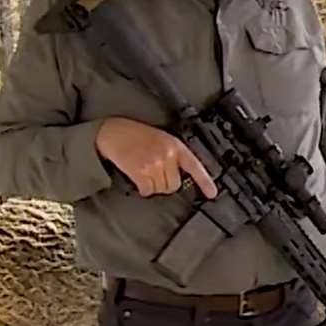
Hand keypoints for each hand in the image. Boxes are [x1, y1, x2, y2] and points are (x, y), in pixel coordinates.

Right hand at [95, 116, 215, 196]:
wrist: (113, 132)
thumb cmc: (135, 135)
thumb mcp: (162, 139)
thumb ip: (174, 155)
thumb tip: (181, 175)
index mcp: (175, 146)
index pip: (195, 166)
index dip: (205, 182)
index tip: (212, 194)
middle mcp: (167, 155)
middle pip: (174, 185)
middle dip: (165, 183)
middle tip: (154, 172)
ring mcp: (154, 163)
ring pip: (161, 189)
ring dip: (152, 185)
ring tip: (144, 170)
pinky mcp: (141, 171)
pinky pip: (147, 190)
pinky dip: (142, 188)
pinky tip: (137, 176)